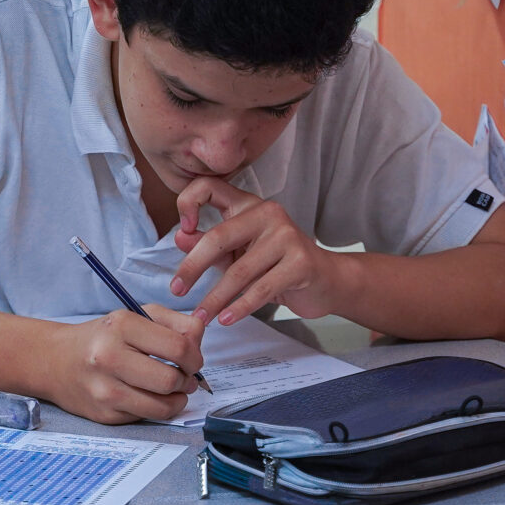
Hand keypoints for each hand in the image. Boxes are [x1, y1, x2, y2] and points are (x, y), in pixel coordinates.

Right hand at [42, 305, 205, 423]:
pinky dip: (158, 409)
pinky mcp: (105, 414)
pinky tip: (151, 396)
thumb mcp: (137, 316)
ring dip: (178, 399)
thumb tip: (199, 343)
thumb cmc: (104, 337)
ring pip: (163, 405)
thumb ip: (176, 323)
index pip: (179, 347)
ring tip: (173, 388)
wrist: (56, 361)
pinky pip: (148, 417)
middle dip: (187, 380)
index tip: (193, 359)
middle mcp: (109, 357)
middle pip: (171, 379)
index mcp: (122, 326)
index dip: (195, 357)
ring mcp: (105, 389)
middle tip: (185, 376)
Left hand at [171, 177, 344, 325]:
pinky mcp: (301, 263)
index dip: (189, 202)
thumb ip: (210, 246)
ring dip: (215, 298)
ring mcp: (287, 237)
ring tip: (201, 316)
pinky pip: (261, 289)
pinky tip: (226, 318)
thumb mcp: (239, 254)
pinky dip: (240, 307)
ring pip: (239, 271)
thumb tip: (179, 238)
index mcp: (249, 205)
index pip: (210, 187)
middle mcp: (268, 214)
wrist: (327, 281)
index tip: (184, 230)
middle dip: (193, 267)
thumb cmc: (279, 266)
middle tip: (176, 290)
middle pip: (219, 237)